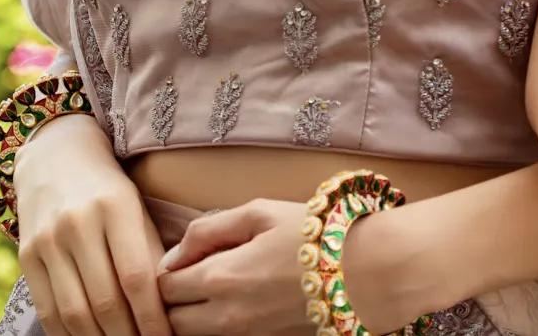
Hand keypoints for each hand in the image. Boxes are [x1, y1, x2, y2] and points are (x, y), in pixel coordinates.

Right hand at [13, 113, 172, 335]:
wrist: (56, 156)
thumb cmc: (111, 188)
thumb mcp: (139, 207)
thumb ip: (152, 250)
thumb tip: (171, 302)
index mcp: (116, 207)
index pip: (137, 277)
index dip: (153, 317)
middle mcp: (78, 225)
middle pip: (105, 301)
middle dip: (130, 335)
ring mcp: (47, 241)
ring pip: (75, 312)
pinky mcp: (25, 256)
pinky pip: (48, 309)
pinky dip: (70, 334)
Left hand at [157, 200, 314, 335]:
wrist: (374, 269)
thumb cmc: (319, 233)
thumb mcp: (262, 212)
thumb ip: (207, 230)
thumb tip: (172, 256)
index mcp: (221, 276)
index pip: (163, 287)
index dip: (168, 271)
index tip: (187, 260)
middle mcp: (226, 316)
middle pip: (171, 321)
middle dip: (175, 301)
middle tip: (195, 279)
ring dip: (194, 317)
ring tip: (219, 293)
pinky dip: (221, 328)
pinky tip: (244, 306)